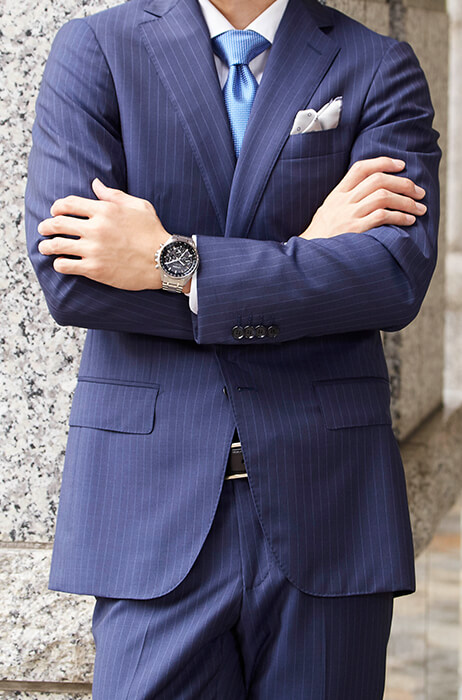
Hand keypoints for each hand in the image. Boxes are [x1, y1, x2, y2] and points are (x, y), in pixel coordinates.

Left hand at [37, 179, 169, 289]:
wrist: (165, 261)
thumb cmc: (153, 233)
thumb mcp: (138, 206)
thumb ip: (113, 195)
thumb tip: (95, 184)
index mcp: (105, 210)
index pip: (68, 204)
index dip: (57, 207)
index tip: (55, 212)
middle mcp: (96, 228)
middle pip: (58, 223)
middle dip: (46, 226)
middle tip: (44, 230)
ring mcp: (94, 249)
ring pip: (57, 245)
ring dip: (47, 246)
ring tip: (45, 247)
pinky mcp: (95, 269)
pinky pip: (66, 265)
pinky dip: (59, 264)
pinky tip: (61, 264)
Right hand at [300, 157, 426, 240]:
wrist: (309, 257)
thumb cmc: (322, 236)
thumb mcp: (328, 211)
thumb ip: (345, 200)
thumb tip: (371, 191)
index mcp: (337, 195)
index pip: (361, 168)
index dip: (383, 162)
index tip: (402, 165)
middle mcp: (343, 202)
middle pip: (378, 180)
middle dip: (404, 184)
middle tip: (419, 192)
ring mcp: (348, 215)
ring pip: (383, 196)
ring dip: (406, 202)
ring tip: (419, 208)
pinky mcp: (354, 230)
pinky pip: (382, 217)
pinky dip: (399, 216)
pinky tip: (409, 220)